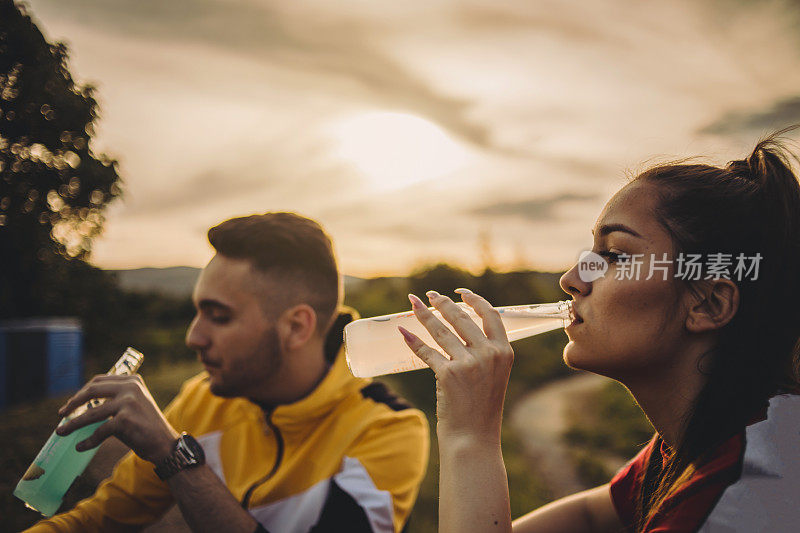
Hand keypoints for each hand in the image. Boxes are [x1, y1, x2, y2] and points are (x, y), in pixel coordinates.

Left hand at [56, 374, 178, 463]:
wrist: (164, 443)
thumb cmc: (145, 426)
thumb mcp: (134, 403)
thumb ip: (115, 398)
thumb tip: (84, 405)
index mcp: (133, 380)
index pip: (99, 381)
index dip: (81, 392)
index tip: (71, 403)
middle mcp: (131, 387)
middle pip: (92, 391)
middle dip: (73, 403)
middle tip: (62, 414)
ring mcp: (128, 402)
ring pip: (91, 413)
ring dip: (73, 424)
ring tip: (61, 431)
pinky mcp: (124, 420)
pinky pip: (99, 431)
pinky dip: (88, 441)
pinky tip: (81, 446)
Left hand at [399, 289, 512, 445]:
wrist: (474, 438)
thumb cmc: (481, 409)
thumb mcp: (494, 376)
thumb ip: (485, 353)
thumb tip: (462, 330)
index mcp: (504, 352)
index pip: (490, 314)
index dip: (474, 299)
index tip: (461, 292)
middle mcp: (488, 354)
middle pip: (461, 318)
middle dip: (443, 303)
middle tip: (430, 295)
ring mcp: (468, 363)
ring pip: (441, 330)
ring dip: (424, 315)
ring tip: (413, 304)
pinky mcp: (448, 374)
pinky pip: (426, 351)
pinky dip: (412, 340)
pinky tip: (402, 332)